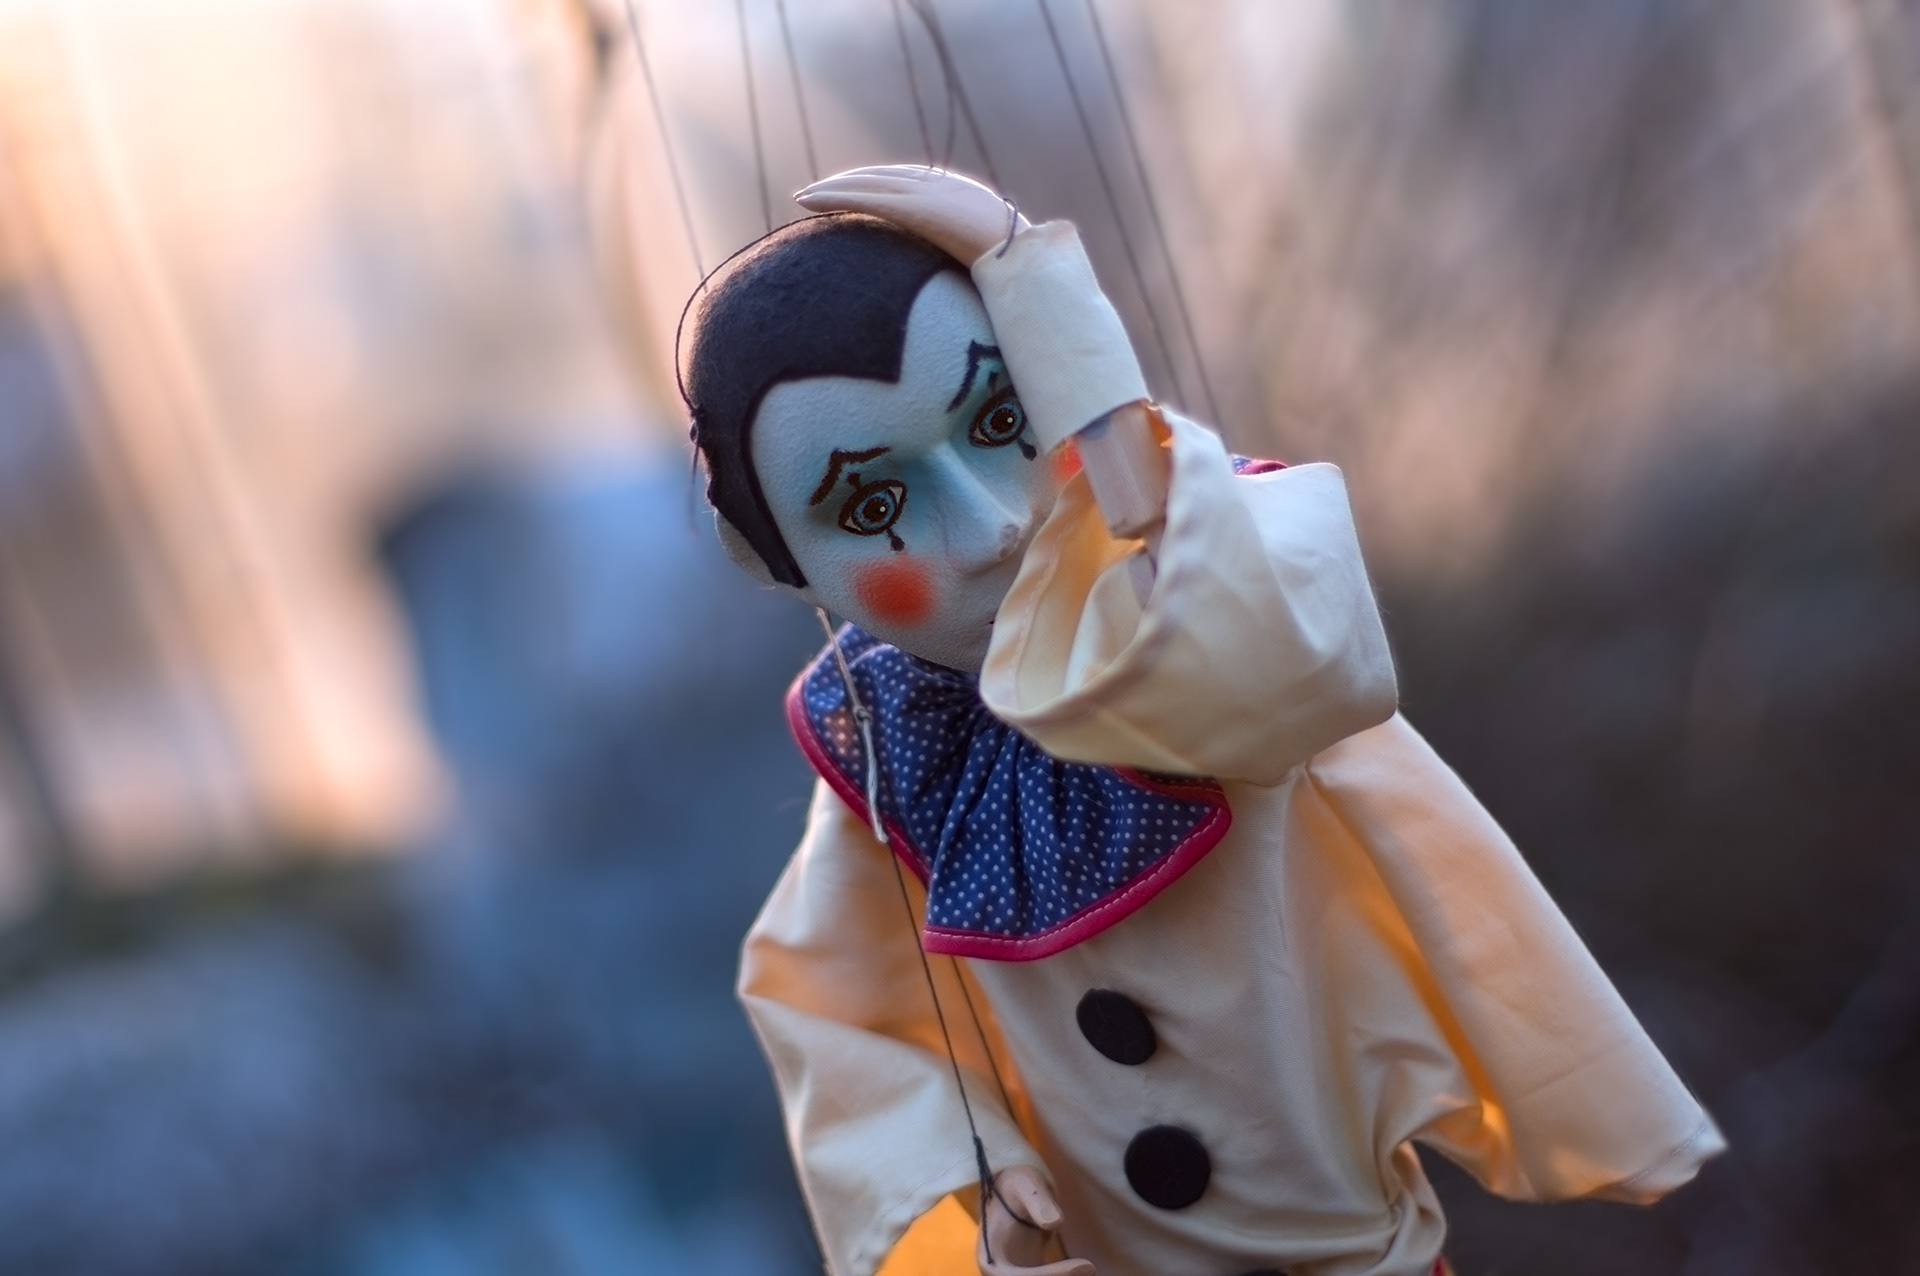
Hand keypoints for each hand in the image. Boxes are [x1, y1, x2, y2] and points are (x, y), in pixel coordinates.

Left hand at [795, 165, 1028, 265]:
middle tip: (819, 194)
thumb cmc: (1024, 279)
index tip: (859, 196)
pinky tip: (806, 201)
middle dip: (850, 183)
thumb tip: (985, 299)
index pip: (912, 184)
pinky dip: (833, 197)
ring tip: (804, 197)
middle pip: (885, 177)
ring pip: (869, 184)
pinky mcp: (918, 209)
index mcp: (964, 198)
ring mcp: (932, 195)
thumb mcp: (1000, 270)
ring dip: (832, 188)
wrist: (1034, 267)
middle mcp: (945, 187)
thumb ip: (983, 272)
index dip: (882, 186)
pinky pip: (866, 198)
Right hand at [977, 1165, 1094, 1275]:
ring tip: (1089, 1268)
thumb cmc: (1016, 1185)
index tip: (1085, 1265)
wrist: (1010, 1193)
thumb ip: (1038, 1201)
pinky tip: (1084, 1270)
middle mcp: (1001, 1273)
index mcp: (992, 1258)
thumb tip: (1055, 1223)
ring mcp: (1016, 1275)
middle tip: (1091, 1268)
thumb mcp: (1025, 1184)